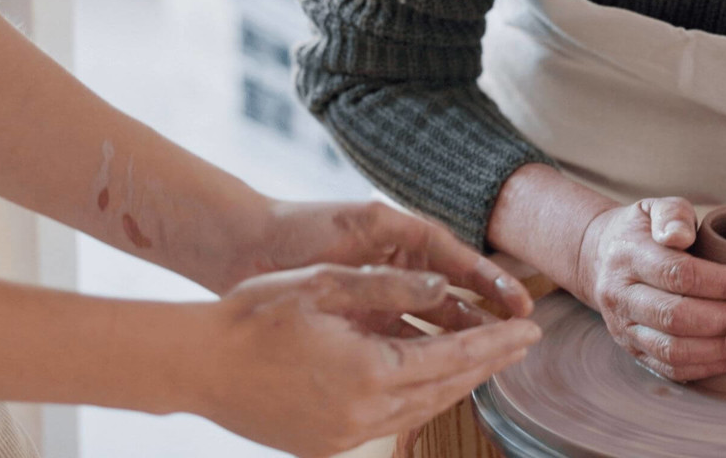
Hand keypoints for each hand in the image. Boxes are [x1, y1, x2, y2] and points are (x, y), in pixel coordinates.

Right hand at [193, 264, 541, 456]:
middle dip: (488, 363)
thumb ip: (392, 285)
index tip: (531, 329)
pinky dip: (419, 397)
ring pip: (421, 408)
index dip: (497, 341)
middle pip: (447, 388)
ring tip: (487, 358)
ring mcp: (345, 436)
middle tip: (523, 343)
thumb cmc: (255, 314)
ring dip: (457, 382)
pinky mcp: (327, 445)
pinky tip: (430, 379)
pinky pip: (391, 421)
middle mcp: (366, 413)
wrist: (194, 363)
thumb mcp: (326, 285)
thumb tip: (447, 283)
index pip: (456, 356)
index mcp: (371, 372)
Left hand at [230, 200, 532, 331]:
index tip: (521, 305)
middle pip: (455, 299)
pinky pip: (402, 340)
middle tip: (517, 340)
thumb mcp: (362, 224)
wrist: (243, 244)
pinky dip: (422, 353)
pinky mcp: (361, 321)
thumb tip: (440, 285)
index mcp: (409, 239)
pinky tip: (440, 371)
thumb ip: (404, 250)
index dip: (495, 285)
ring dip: (460, 339)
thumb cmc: (301, 226)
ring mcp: (382, 296)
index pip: (464, 265)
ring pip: (433, 324)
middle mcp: (401, 268)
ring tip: (488, 360)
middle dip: (487, 319)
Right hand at [573, 197, 725, 380]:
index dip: (722, 281)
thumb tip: (680, 236)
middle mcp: (620, 296)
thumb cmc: (642, 232)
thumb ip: (672, 215)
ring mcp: (623, 327)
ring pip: (673, 349)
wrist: (598, 258)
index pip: (679, 273)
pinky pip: (670, 368)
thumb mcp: (653, 208)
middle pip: (677, 317)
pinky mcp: (632, 350)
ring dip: (718, 348)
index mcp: (629, 256)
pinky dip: (705, 367)